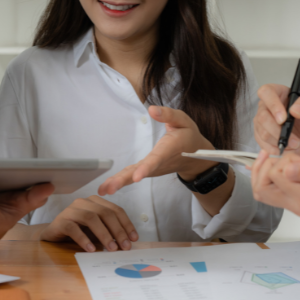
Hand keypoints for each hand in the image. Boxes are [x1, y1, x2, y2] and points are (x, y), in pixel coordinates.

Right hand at [39, 196, 138, 252]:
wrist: (53, 234)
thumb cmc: (78, 232)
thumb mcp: (96, 231)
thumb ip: (110, 232)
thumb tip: (127, 243)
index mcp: (96, 202)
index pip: (115, 210)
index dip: (126, 224)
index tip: (133, 239)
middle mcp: (84, 202)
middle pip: (105, 213)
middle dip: (117, 230)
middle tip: (125, 246)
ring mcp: (71, 210)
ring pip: (91, 218)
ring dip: (104, 234)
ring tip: (111, 248)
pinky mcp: (61, 221)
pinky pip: (73, 228)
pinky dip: (84, 239)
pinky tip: (91, 249)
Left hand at [98, 105, 214, 195]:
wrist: (195, 158)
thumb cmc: (188, 136)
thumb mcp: (183, 121)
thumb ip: (168, 115)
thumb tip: (151, 109)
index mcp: (168, 150)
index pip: (156, 159)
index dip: (146, 168)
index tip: (136, 177)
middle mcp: (158, 163)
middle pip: (139, 172)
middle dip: (124, 180)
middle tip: (109, 189)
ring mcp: (151, 169)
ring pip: (133, 175)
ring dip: (118, 182)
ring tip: (103, 190)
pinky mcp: (146, 170)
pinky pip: (131, 175)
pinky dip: (119, 181)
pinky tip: (106, 188)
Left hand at [251, 153, 299, 215]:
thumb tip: (287, 170)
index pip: (275, 177)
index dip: (280, 161)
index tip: (296, 154)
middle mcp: (298, 206)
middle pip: (262, 189)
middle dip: (265, 167)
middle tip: (279, 154)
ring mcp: (297, 206)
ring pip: (265, 192)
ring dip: (265, 172)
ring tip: (278, 157)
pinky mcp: (299, 202)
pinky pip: (274, 192)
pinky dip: (271, 177)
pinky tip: (278, 164)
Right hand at [253, 84, 299, 157]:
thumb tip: (294, 109)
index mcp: (279, 93)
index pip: (266, 92)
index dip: (272, 105)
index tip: (283, 119)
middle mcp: (267, 106)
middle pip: (262, 116)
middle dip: (279, 131)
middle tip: (295, 140)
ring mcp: (262, 122)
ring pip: (262, 132)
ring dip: (280, 142)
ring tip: (295, 144)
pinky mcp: (260, 137)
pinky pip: (263, 144)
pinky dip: (277, 149)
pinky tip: (287, 148)